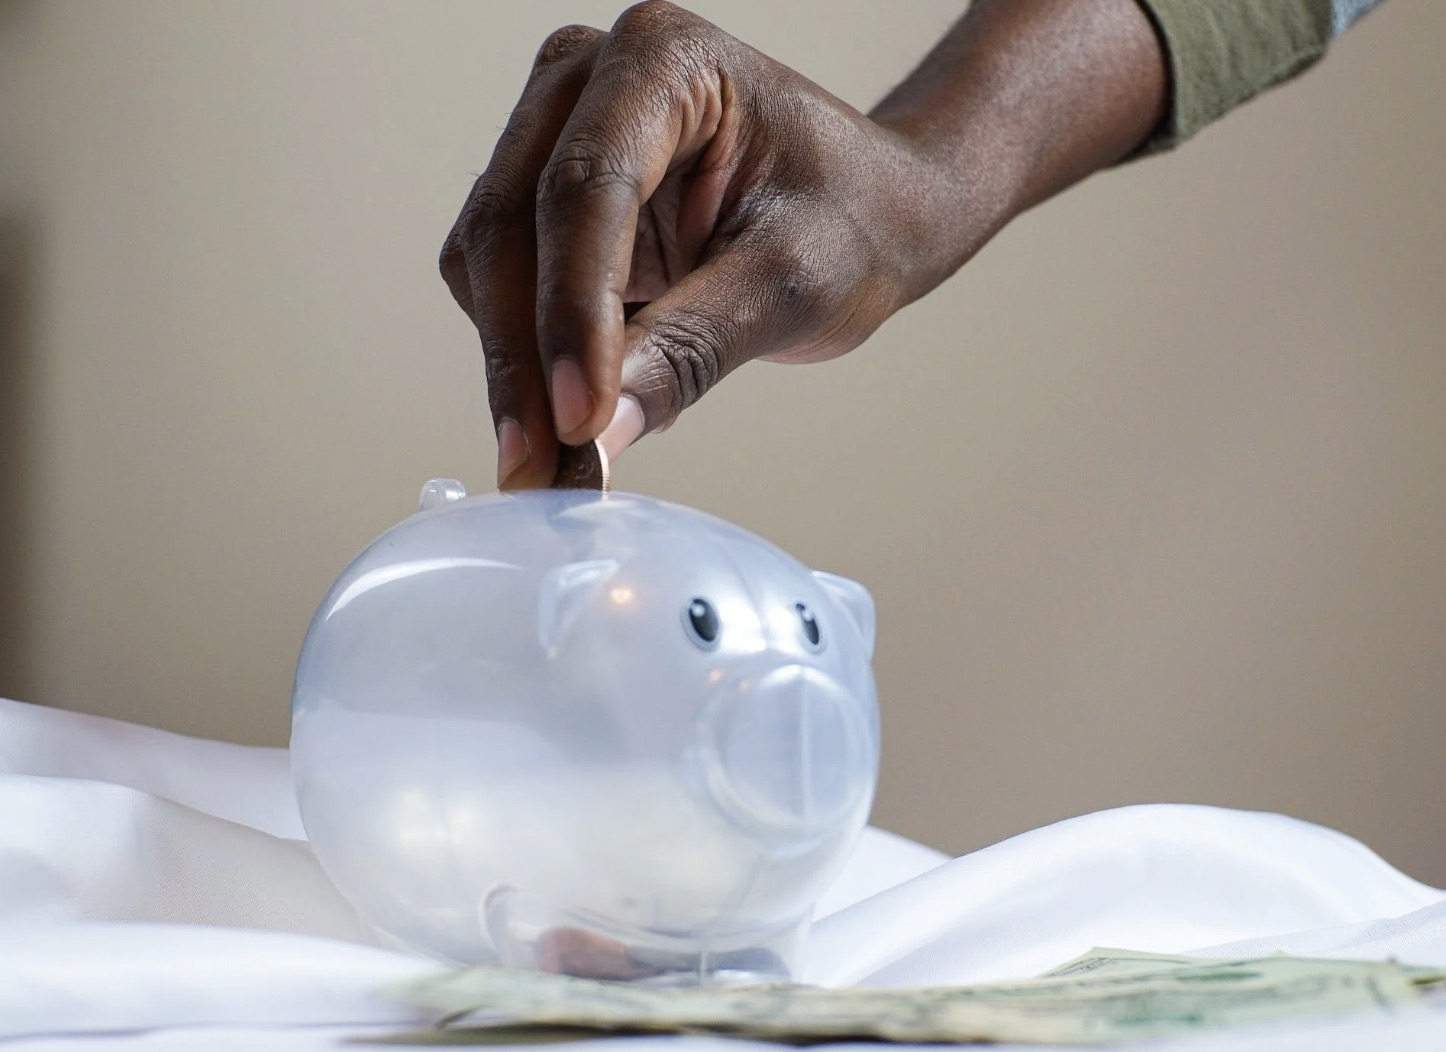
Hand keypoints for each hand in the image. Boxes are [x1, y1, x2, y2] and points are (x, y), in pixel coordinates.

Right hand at [440, 2, 954, 488]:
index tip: (579, 419)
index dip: (572, 314)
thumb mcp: (792, 283)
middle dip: (525, 358)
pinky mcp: (545, 204)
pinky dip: (528, 360)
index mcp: (664, 61)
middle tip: (542, 466)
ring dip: (514, 368)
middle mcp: (589, 82)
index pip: (585, 190)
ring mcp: (556, 137)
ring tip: (558, 460)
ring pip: (489, 262)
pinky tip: (576, 411)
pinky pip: (502, 287)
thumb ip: (691, 349)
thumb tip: (597, 433)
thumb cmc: (852, 221)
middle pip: (511, 225)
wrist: (868, 215)